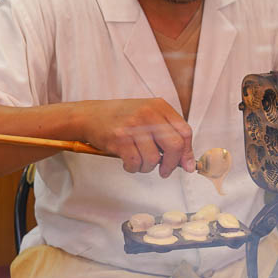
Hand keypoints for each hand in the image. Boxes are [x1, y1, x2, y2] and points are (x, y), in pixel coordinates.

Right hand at [79, 98, 194, 177]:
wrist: (90, 115)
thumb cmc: (121, 117)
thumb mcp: (148, 115)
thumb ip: (167, 133)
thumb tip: (186, 161)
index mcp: (159, 106)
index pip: (184, 131)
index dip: (187, 152)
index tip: (186, 165)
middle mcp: (148, 114)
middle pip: (174, 145)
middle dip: (171, 164)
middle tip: (165, 171)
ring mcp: (133, 126)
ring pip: (153, 158)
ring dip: (147, 167)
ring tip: (140, 163)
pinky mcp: (119, 139)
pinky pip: (135, 162)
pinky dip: (133, 168)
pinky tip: (129, 162)